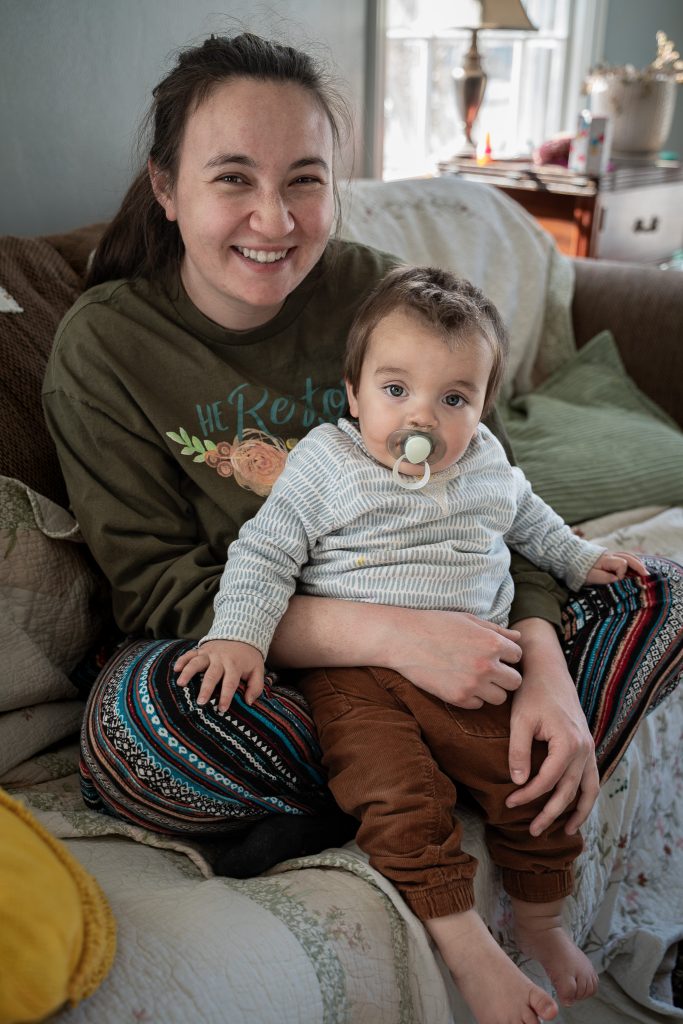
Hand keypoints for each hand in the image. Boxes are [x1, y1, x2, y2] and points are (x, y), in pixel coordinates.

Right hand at [174, 640, 264, 711]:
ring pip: (197, 662)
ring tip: (180, 684)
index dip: (226, 696)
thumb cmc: (248, 658)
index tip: (221, 709)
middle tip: (200, 702)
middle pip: (212, 674)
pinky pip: (190, 653)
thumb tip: (249, 702)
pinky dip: (182, 660)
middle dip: (206, 688)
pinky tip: (175, 669)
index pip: (230, 682)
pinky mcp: (202, 649)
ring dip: (189, 672)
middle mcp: (221, 659)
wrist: (241, 633)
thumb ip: (256, 687)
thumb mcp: (258, 670)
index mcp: (235, 665)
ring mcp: (210, 653)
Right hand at [271, 597, 522, 708]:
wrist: (403, 639)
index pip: (518, 656)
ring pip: (500, 698)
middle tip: (490, 669)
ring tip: (476, 678)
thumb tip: (518, 638)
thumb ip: (496, 631)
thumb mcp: (468, 620)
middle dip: (505, 675)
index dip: (507, 654)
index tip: (495, 653)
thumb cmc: (435, 624)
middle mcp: (487, 666)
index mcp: (492, 643)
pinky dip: (473, 697)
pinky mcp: (458, 699)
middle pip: (515, 681)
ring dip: (492, 689)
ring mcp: (473, 685)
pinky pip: (478, 705)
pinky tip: (461, 684)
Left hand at [505, 618, 598, 835]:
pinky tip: (575, 809)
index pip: (547, 781)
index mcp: (568, 743)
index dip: (528, 796)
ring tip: (565, 833)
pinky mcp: (587, 745)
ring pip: (588, 789)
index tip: (509, 802)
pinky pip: (591, 778)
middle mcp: (584, 748)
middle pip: (568, 791)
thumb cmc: (531, 693)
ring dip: (577, 812)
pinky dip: (586, 796)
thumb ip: (518, 752)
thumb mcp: (519, 721)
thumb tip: (518, 782)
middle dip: (551, 814)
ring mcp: (589, 748)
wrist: (547, 669)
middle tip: (533, 832)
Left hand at [586, 550, 647, 584]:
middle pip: (629, 557)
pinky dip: (633, 561)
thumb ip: (605, 578)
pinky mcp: (610, 557)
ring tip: (645, 572)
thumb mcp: (590, 576)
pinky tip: (637, 567)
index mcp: (606, 560)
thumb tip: (618, 579)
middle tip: (648, 576)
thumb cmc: (580, 570)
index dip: (622, 574)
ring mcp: (611, 555)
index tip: (618, 581)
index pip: (621, 564)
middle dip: (639, 566)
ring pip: (628, 556)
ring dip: (637, 563)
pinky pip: (625, 556)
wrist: (571, 559)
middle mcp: (611, 555)